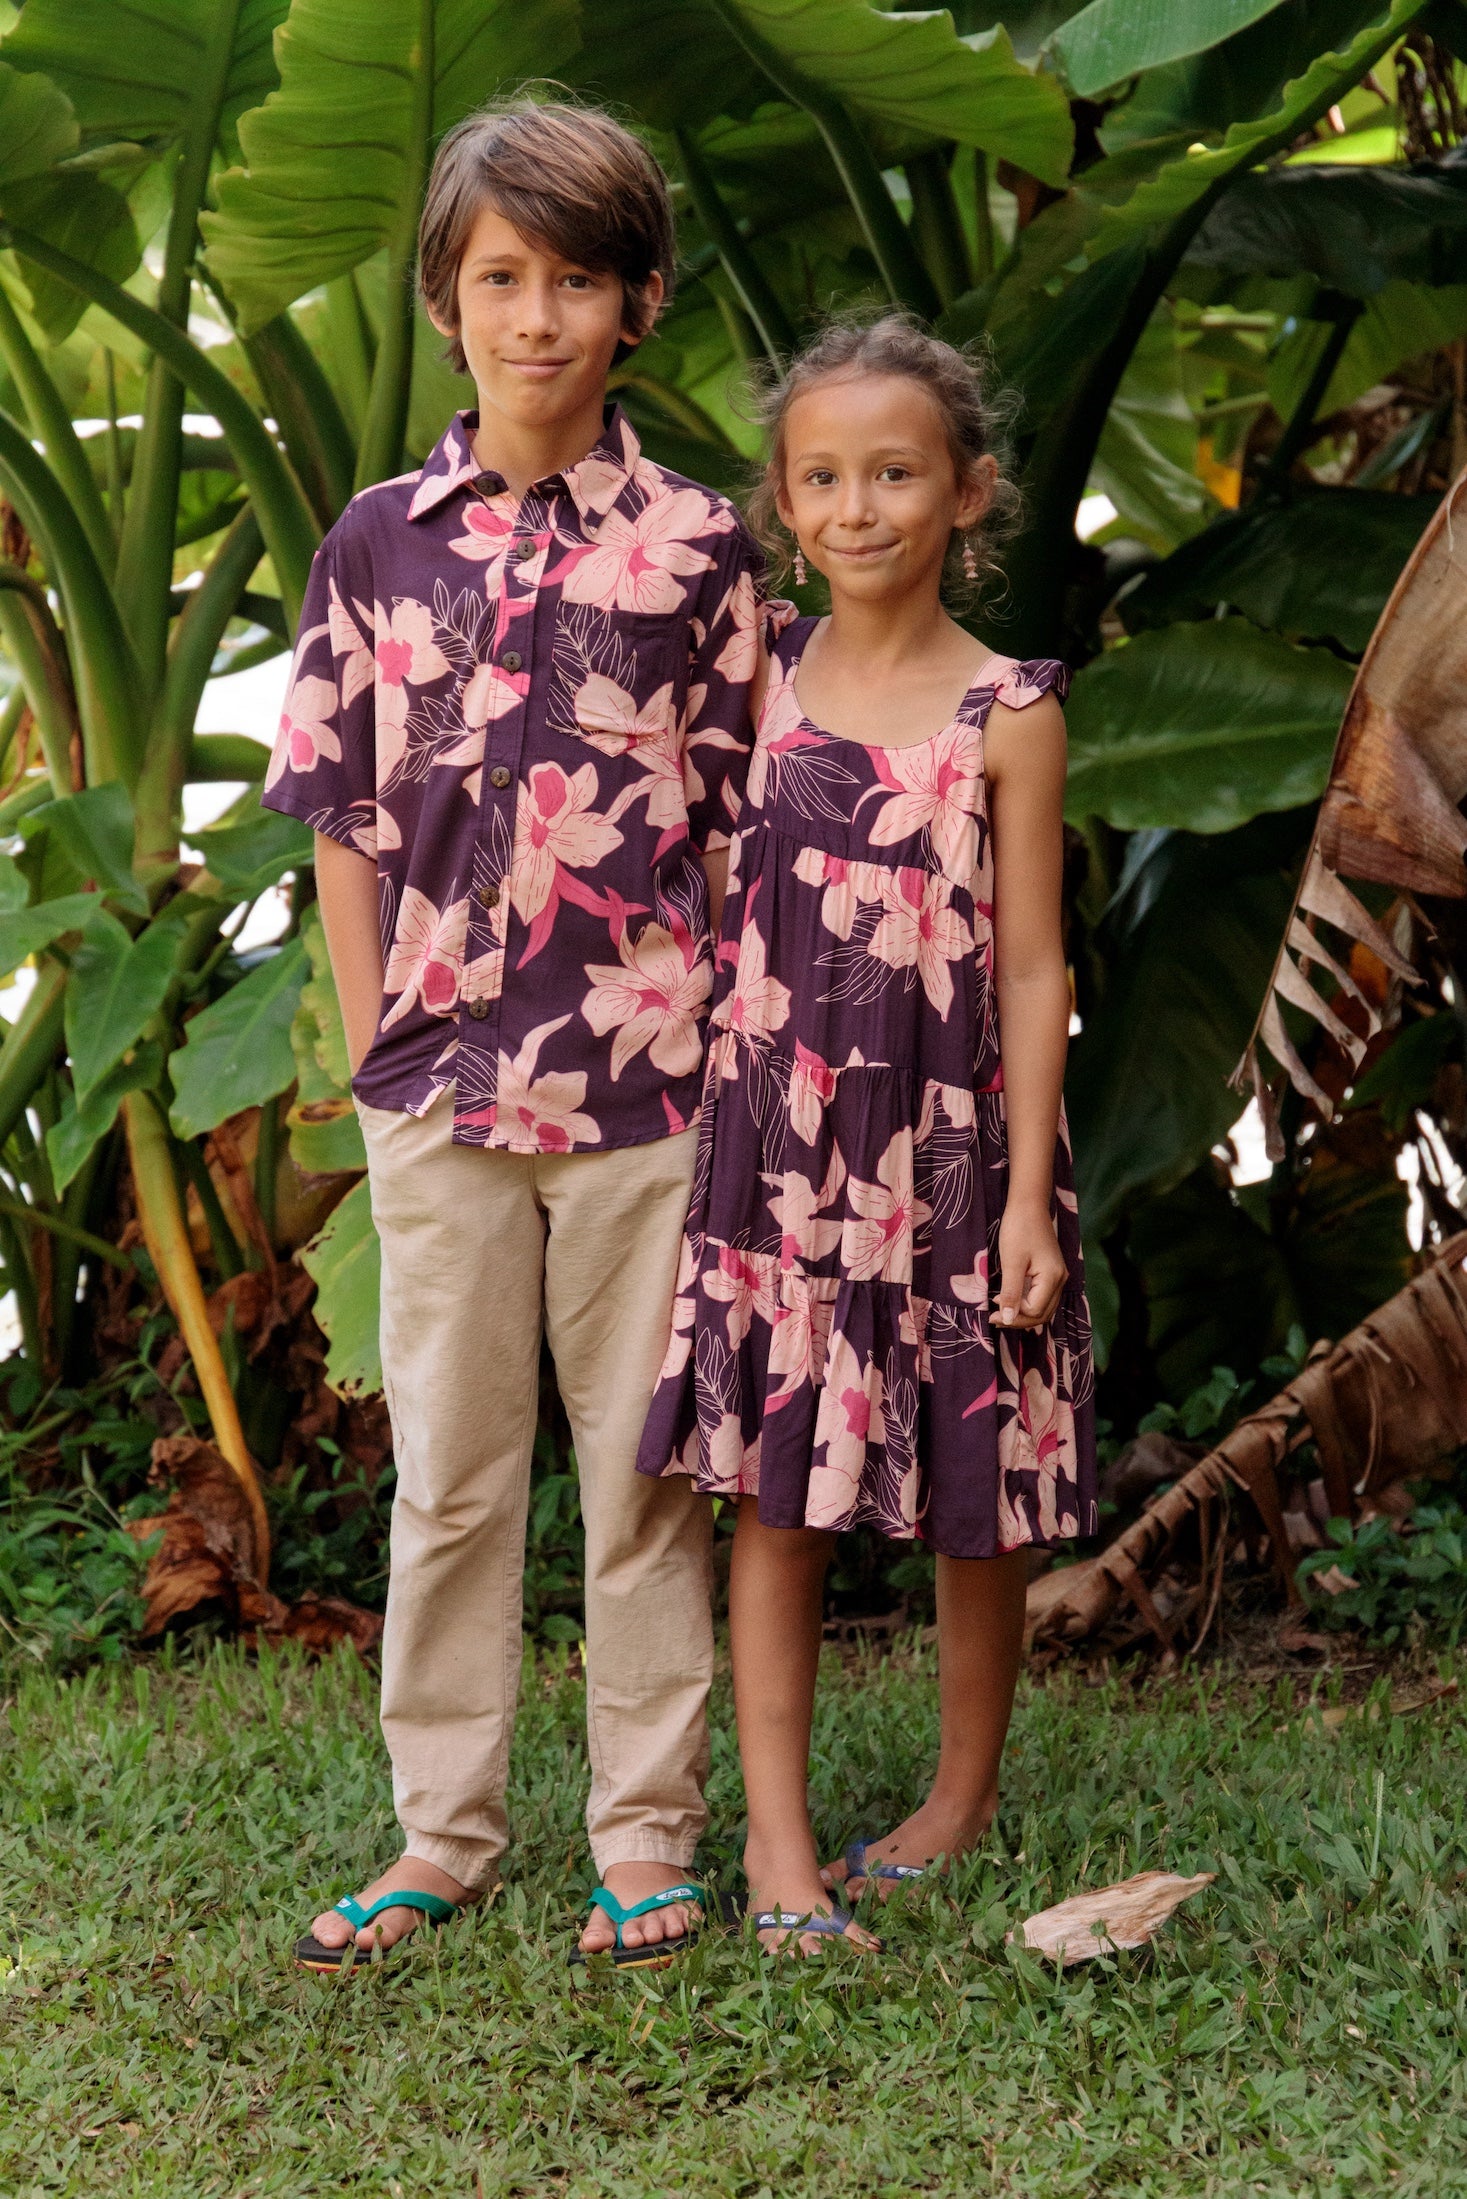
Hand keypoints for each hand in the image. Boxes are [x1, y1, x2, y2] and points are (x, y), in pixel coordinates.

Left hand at [993, 1204, 1067, 1330]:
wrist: (1028, 1204)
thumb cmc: (1018, 1229)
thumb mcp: (1011, 1262)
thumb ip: (1011, 1292)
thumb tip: (1007, 1319)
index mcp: (1052, 1278)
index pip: (1034, 1310)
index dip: (1013, 1315)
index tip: (992, 1310)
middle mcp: (1060, 1280)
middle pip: (1042, 1313)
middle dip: (1018, 1319)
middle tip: (994, 1318)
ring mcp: (1057, 1276)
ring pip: (1043, 1307)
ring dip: (1022, 1314)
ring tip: (999, 1312)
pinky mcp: (1051, 1272)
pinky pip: (1041, 1296)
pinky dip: (1026, 1303)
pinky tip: (1009, 1300)